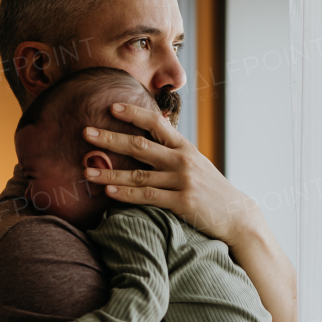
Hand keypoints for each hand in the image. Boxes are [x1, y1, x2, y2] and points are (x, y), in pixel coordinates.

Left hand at [81, 103, 264, 245]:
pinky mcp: (182, 202)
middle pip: (140, 145)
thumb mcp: (196, 163)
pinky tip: (109, 191)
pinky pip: (148, 196)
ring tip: (86, 171)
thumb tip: (155, 127)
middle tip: (86, 132)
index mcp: (184, 147)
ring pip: (139, 174)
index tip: (111, 106)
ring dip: (110, 172)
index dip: (133, 113)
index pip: (156, 123)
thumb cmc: (211, 189)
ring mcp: (182, 181)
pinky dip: (126, 194)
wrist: (236, 215)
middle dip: (110, 138)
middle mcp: (182, 160)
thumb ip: (174, 148)